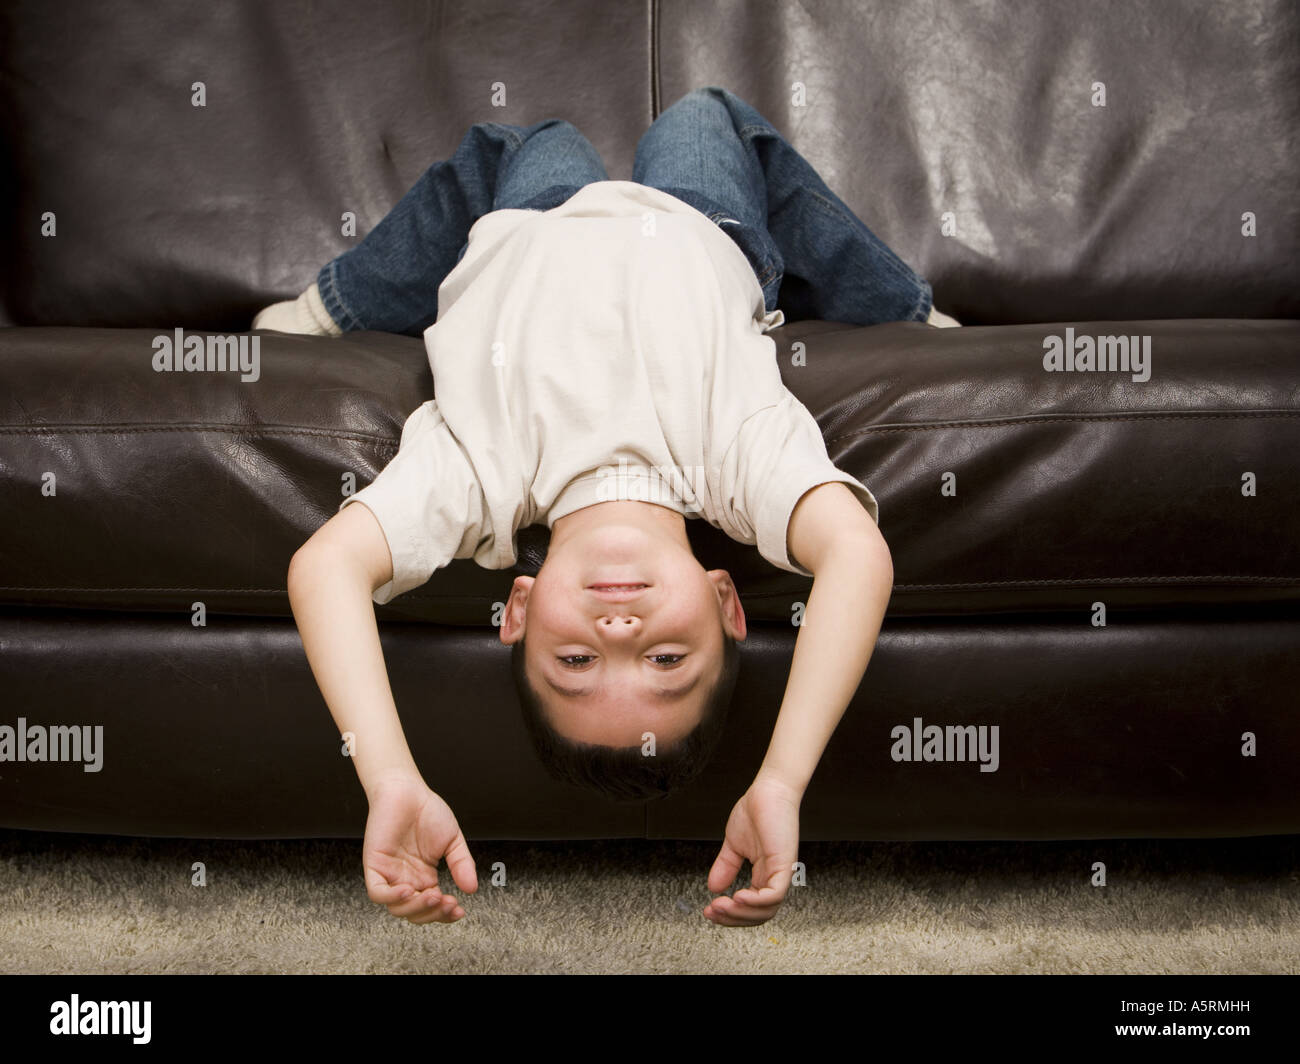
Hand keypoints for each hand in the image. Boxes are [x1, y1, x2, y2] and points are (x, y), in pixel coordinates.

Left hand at [362, 773, 477, 923]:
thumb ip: (462, 864)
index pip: (432, 907)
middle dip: (433, 914)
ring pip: (397, 908)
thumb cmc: (427, 811)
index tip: (461, 910)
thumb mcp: (452, 841)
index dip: (445, 914)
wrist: (407, 789)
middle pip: (415, 913)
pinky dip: (392, 897)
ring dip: (417, 908)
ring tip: (435, 896)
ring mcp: (389, 874)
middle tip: (449, 903)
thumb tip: (472, 889)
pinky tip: (410, 891)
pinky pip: (378, 893)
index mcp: (423, 877)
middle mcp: (406, 879)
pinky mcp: (375, 865)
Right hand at [703, 773, 801, 926]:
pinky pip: (775, 894)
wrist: (768, 790)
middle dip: (733, 919)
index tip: (708, 910)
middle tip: (712, 912)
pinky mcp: (785, 864)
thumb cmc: (756, 812)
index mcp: (764, 875)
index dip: (730, 914)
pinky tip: (737, 896)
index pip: (751, 907)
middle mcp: (775, 878)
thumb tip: (713, 888)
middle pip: (759, 915)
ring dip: (741, 913)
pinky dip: (756, 901)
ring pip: (767, 910)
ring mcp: (781, 872)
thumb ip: (726, 867)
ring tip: (721, 905)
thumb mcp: (734, 845)